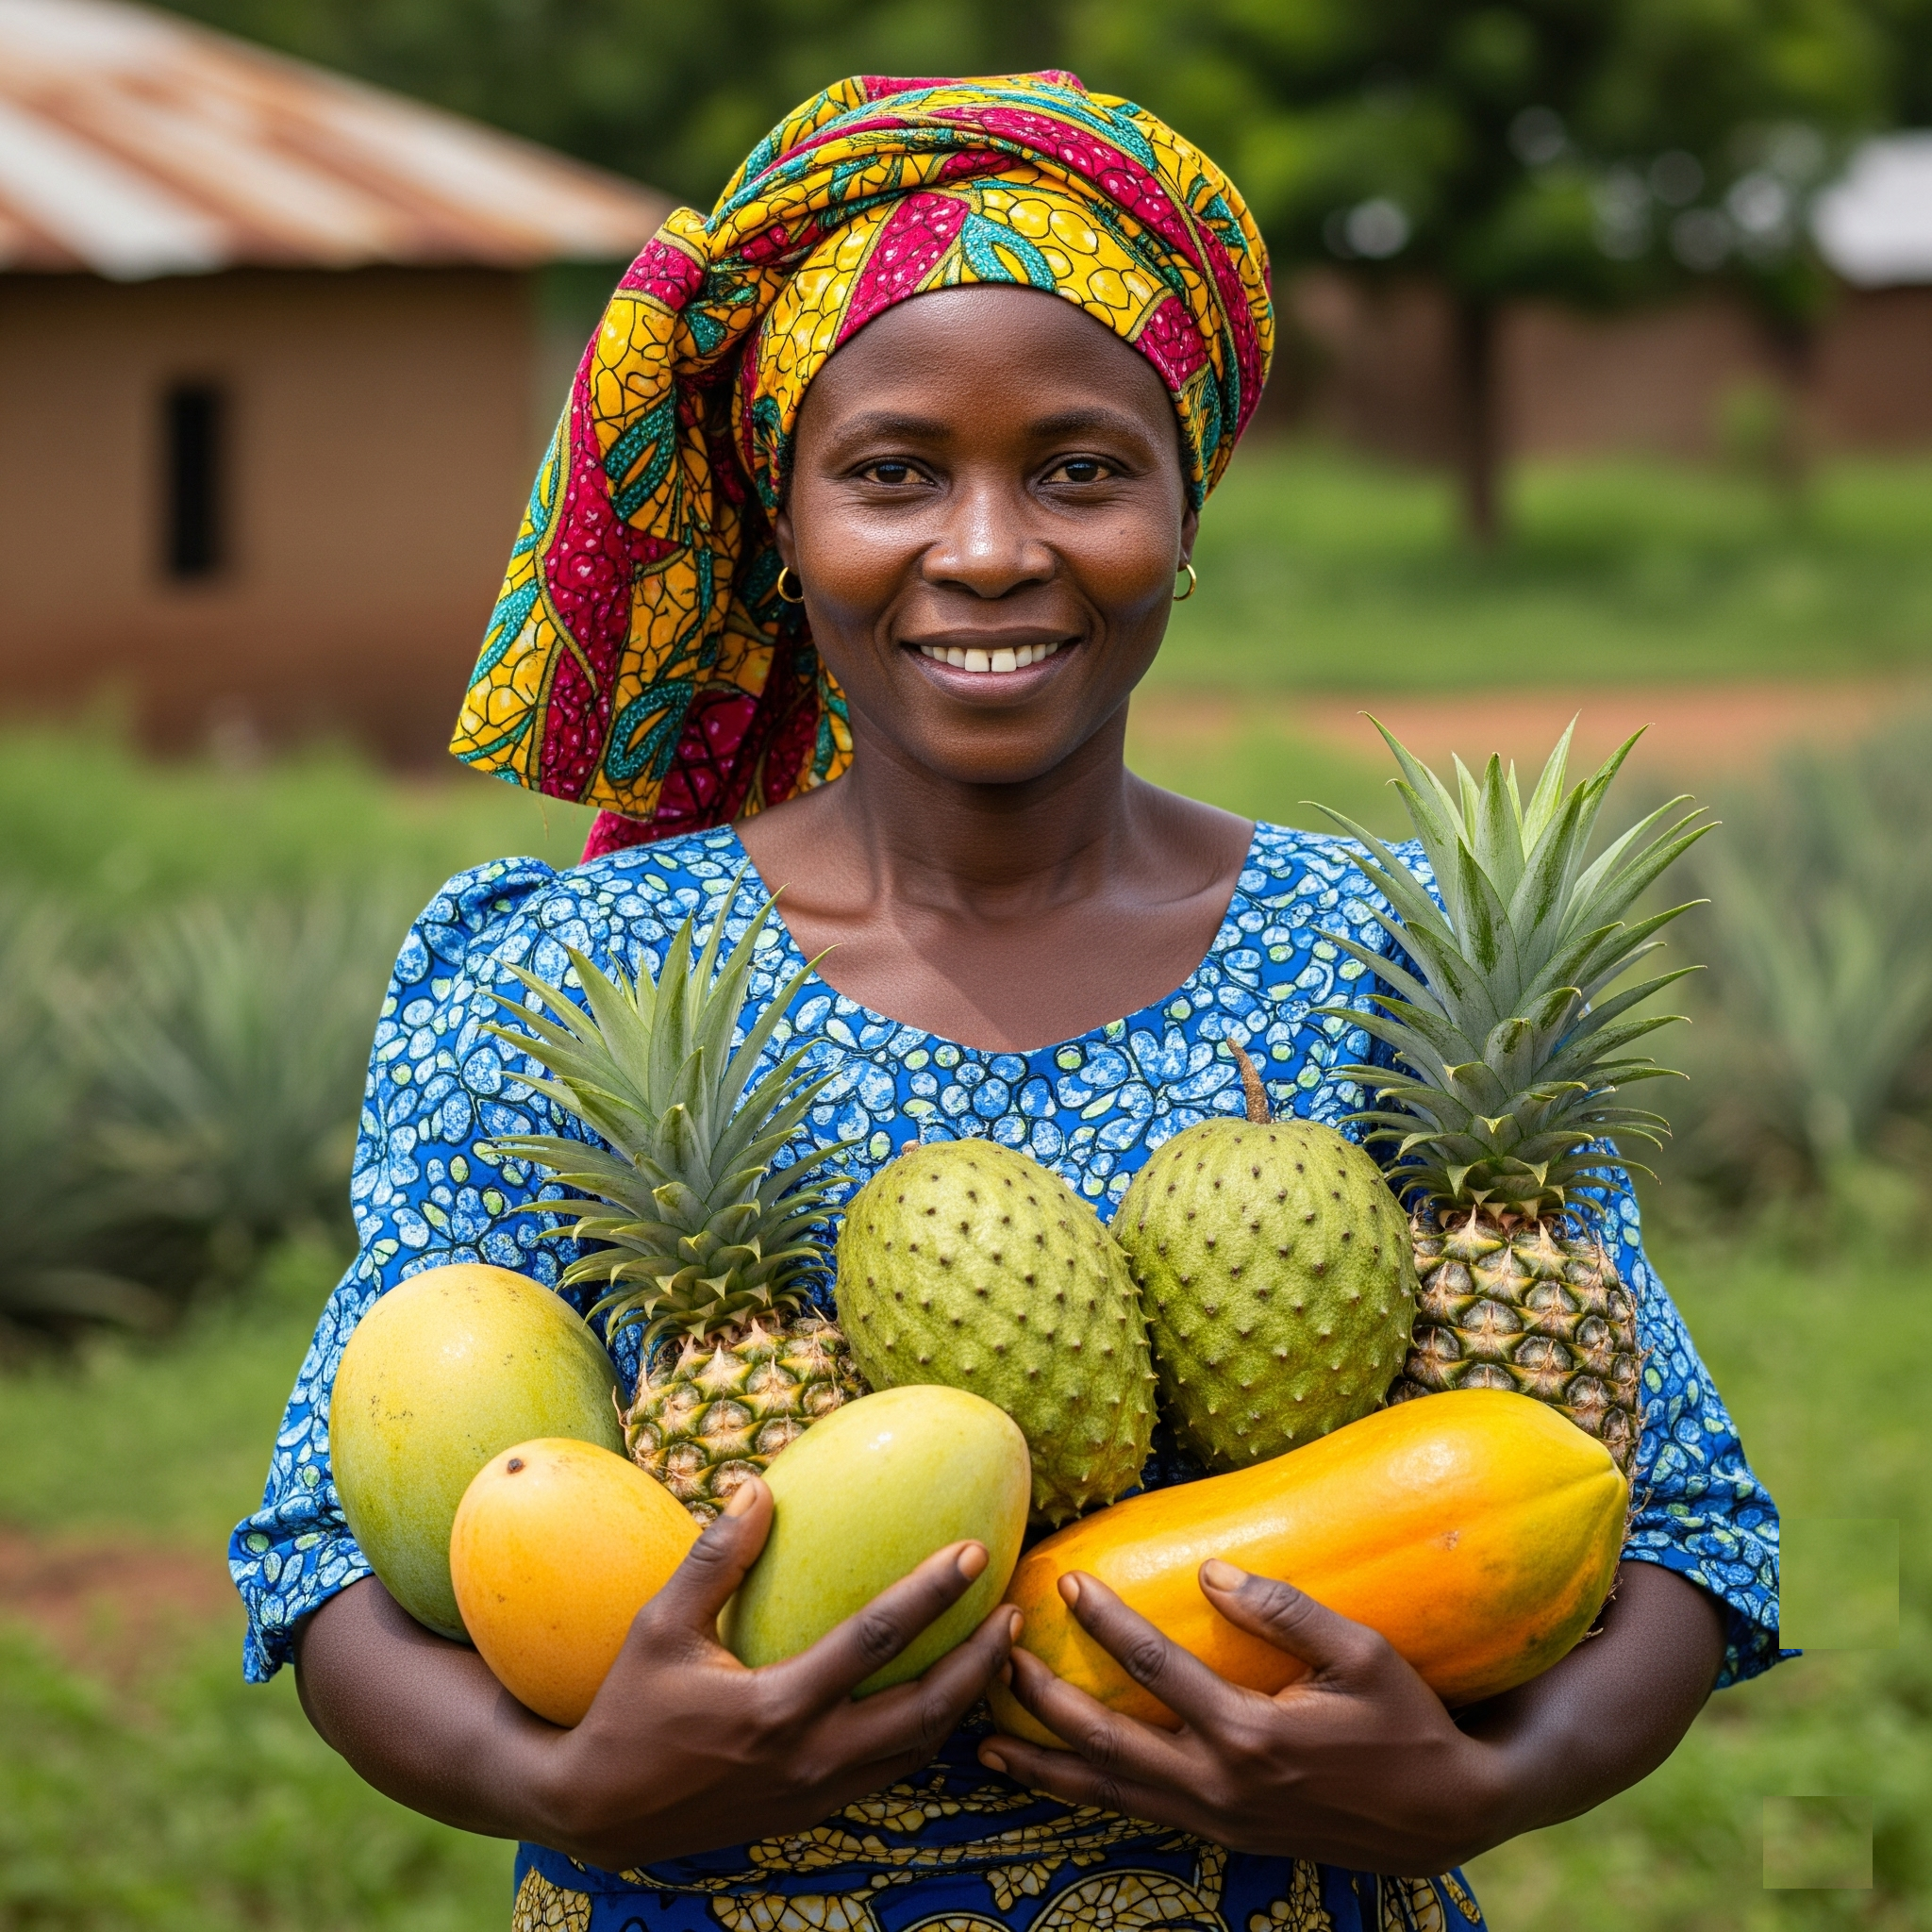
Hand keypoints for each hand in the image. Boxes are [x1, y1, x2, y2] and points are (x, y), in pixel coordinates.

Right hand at [530, 1477, 1020, 1868]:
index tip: (973, 1551)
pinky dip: (930, 1733)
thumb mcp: (660, 1627)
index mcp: (776, 1707)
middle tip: (1015, 1608)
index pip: (874, 1641)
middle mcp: (810, 1757)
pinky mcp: (816, 1810)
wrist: (601, 1812)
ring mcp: (818, 1792)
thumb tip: (760, 1487)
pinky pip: (894, 1771)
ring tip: (998, 1649)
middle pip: (926, 1710)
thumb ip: (716, 1558)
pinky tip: (946, 1697)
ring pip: (919, 1749)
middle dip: (979, 1659)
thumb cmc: (629, 1709)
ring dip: (966, 1700)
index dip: (930, 1594)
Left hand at [979, 1560, 1512, 1872]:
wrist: (1446, 1816)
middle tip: (996, 1658)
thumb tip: (1211, 1574)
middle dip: (1044, 1701)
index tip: (1068, 1583)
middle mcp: (1221, 1786)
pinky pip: (1138, 1812)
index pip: (1155, 1671)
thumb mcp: (1363, 1654)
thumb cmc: (1409, 1722)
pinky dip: (1088, 1794)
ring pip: (1111, 1794)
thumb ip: (1285, 1611)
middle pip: (1107, 1742)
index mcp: (1251, 1736)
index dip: (1107, 1623)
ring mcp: (1218, 1820)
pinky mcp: (1223, 1834)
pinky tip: (1055, 1776)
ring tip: (986, 1740)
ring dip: (1046, 1765)